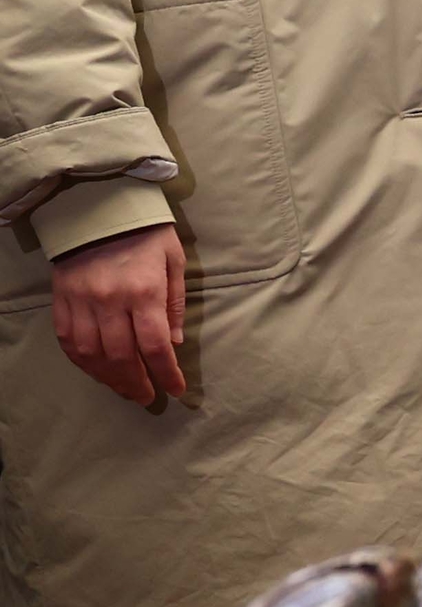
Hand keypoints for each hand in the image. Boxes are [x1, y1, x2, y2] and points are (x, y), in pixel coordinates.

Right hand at [49, 221, 184, 406]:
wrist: (98, 208)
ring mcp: (81, 301)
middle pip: (121, 356)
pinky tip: (96, 370)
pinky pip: (68, 340)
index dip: (166, 374)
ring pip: (92, 354)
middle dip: (137, 383)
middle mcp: (110, 300)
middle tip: (147, 397)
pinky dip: (82, 361)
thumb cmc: (146, 233)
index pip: (154, 346)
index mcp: (143, 291)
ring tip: (125, 389)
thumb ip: (174, 304)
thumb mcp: (174, 260)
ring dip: (109, 378)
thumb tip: (174, 343)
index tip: (175, 390)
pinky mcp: (61, 299)